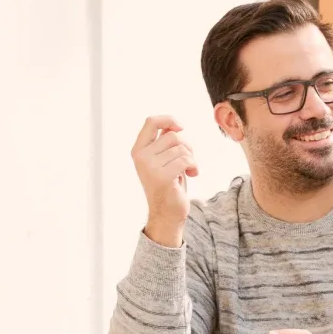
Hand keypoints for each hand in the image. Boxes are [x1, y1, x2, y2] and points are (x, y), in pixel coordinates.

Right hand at [131, 116, 198, 247]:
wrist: (167, 213)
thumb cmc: (169, 184)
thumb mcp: (163, 159)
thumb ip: (163, 142)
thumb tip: (173, 124)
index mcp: (138, 150)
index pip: (151, 122)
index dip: (169, 120)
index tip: (181, 128)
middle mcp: (141, 157)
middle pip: (172, 136)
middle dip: (187, 146)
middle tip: (188, 161)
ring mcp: (149, 167)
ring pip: (181, 148)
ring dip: (191, 158)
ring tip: (189, 170)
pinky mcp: (162, 177)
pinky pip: (186, 160)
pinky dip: (194, 166)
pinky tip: (192, 175)